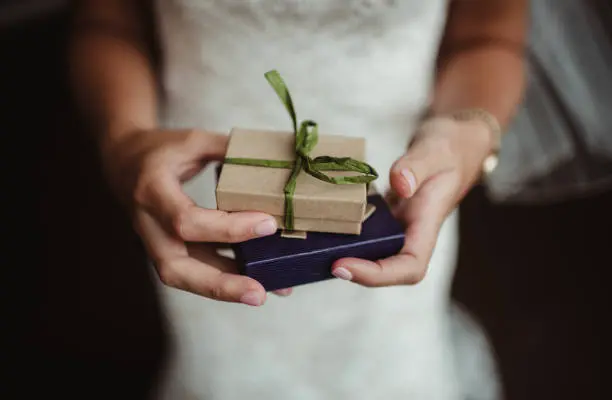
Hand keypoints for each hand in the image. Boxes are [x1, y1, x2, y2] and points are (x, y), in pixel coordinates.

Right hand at [101, 129, 283, 305]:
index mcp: (152, 191)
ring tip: (266, 292)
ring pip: (184, 277)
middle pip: (176, 269)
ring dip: (225, 289)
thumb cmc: (160, 150)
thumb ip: (228, 150)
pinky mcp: (168, 249)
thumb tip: (271, 162)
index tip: (268, 224)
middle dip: (219, 285)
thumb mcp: (192, 140)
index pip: (186, 220)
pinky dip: (225, 277)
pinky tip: (258, 279)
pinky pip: (194, 270)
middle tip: (259, 293)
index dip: (227, 228)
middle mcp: (148, 224)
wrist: (123, 162)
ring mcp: (155, 242)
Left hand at [331, 116, 493, 285]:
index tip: (343, 265)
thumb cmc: (450, 147)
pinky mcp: (382, 215)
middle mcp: (409, 233)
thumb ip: (417, 166)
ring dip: (343, 252)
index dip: (377, 275)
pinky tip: (316, 218)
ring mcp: (394, 225)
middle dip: (353, 271)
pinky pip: (361, 230)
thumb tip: (400, 185)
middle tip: (317, 258)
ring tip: (309, 245)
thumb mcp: (436, 150)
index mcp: (427, 225)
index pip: (409, 267)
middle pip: (385, 268)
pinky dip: (341, 228)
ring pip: (369, 252)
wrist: (452, 142)